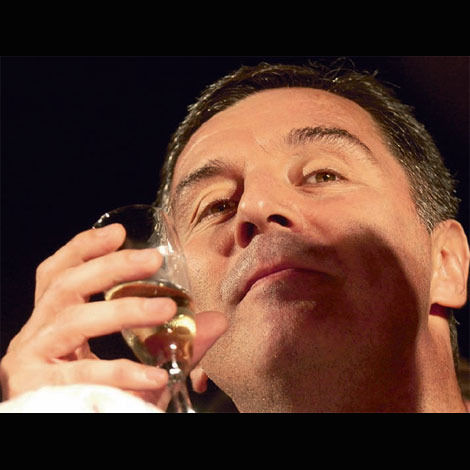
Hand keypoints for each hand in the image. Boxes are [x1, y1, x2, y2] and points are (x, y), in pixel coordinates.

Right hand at [0, 224, 226, 409]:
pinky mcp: (38, 390)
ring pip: (73, 320)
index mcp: (54, 322)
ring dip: (123, 310)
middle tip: (152, 259)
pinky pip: (82, 374)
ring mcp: (32, 361)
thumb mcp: (141, 361)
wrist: (77, 427)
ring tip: (167, 309)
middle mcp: (37, 336)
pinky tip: (155, 377)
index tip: (119, 233)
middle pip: (65, 286)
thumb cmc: (104, 392)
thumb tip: (216, 320)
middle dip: (111, 266)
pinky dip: (120, 371)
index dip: (83, 248)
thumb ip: (176, 341)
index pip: (58, 275)